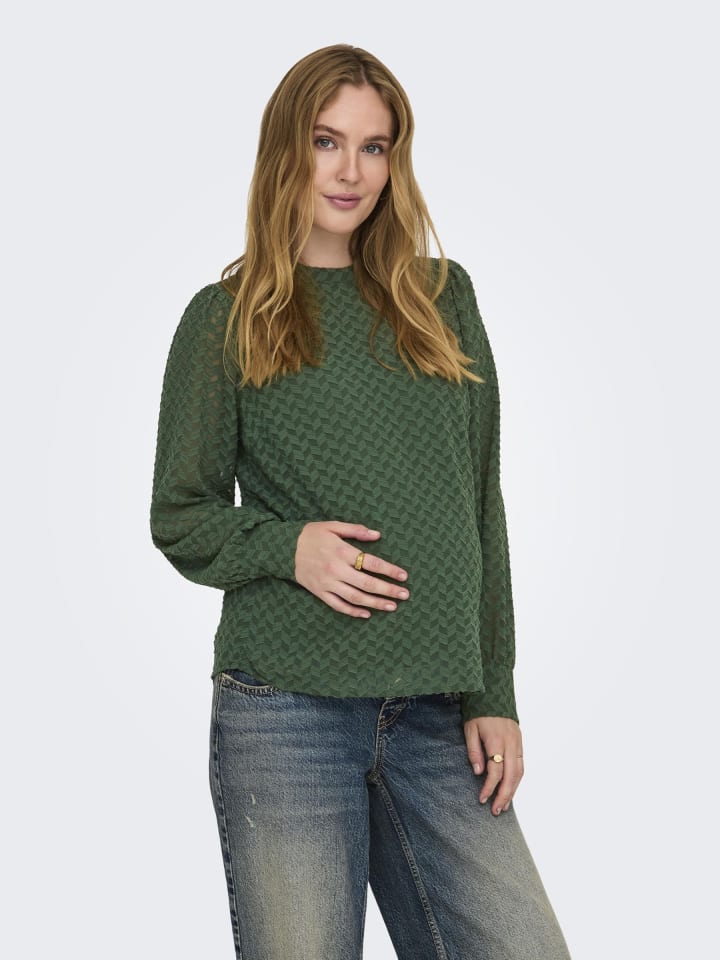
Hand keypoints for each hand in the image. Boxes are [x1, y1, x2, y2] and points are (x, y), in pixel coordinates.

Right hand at [294, 521, 409, 617]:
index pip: (372, 563)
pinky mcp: (320, 592)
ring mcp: (328, 583)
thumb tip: (377, 535)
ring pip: (355, 597)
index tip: (404, 576)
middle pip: (367, 584)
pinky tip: (366, 614)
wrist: (284, 549)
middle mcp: (336, 570)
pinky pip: (338, 605)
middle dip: (388, 590)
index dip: (389, 571)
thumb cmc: (311, 535)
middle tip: (405, 595)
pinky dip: (353, 612)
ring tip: (391, 607)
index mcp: (342, 551)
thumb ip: (355, 530)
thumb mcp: (332, 526)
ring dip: (375, 603)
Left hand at [464, 716, 523, 814]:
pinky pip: (522, 766)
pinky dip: (517, 780)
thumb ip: (474, 751)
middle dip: (504, 795)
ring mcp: (518, 743)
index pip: (495, 770)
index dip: (489, 787)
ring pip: (519, 772)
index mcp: (496, 740)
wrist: (494, 695)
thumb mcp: (470, 729)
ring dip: (513, 791)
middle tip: (496, 810)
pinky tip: (511, 789)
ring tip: (504, 805)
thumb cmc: (479, 712)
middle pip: (511, 775)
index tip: (482, 799)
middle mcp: (510, 743)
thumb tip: (478, 772)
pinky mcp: (520, 743)